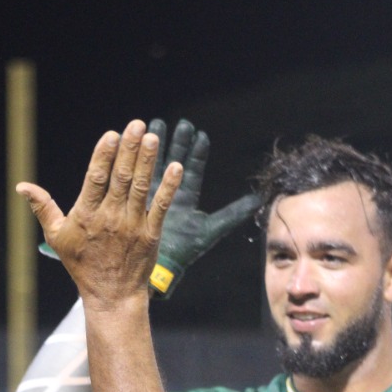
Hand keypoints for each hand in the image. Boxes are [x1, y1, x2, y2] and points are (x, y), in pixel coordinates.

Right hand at [18, 120, 181, 308]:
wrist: (111, 294)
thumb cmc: (82, 264)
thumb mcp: (57, 237)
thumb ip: (42, 208)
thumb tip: (21, 186)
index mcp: (87, 214)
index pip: (96, 178)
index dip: (104, 155)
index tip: (112, 135)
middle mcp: (111, 217)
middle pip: (121, 177)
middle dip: (130, 149)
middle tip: (137, 125)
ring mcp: (132, 225)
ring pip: (141, 187)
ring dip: (148, 161)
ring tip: (153, 137)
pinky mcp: (151, 234)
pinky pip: (161, 207)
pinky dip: (168, 187)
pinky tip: (175, 168)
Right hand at [145, 118, 260, 297]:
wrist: (159, 268)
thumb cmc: (184, 251)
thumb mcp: (212, 229)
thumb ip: (234, 213)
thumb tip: (259, 199)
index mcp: (184, 199)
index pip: (192, 170)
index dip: (197, 153)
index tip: (201, 134)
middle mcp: (168, 195)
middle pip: (172, 163)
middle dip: (177, 143)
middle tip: (181, 123)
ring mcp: (149, 197)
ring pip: (152, 166)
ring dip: (154, 147)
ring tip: (155, 125)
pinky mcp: (133, 202)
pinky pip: (134, 180)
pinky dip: (135, 165)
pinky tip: (133, 148)